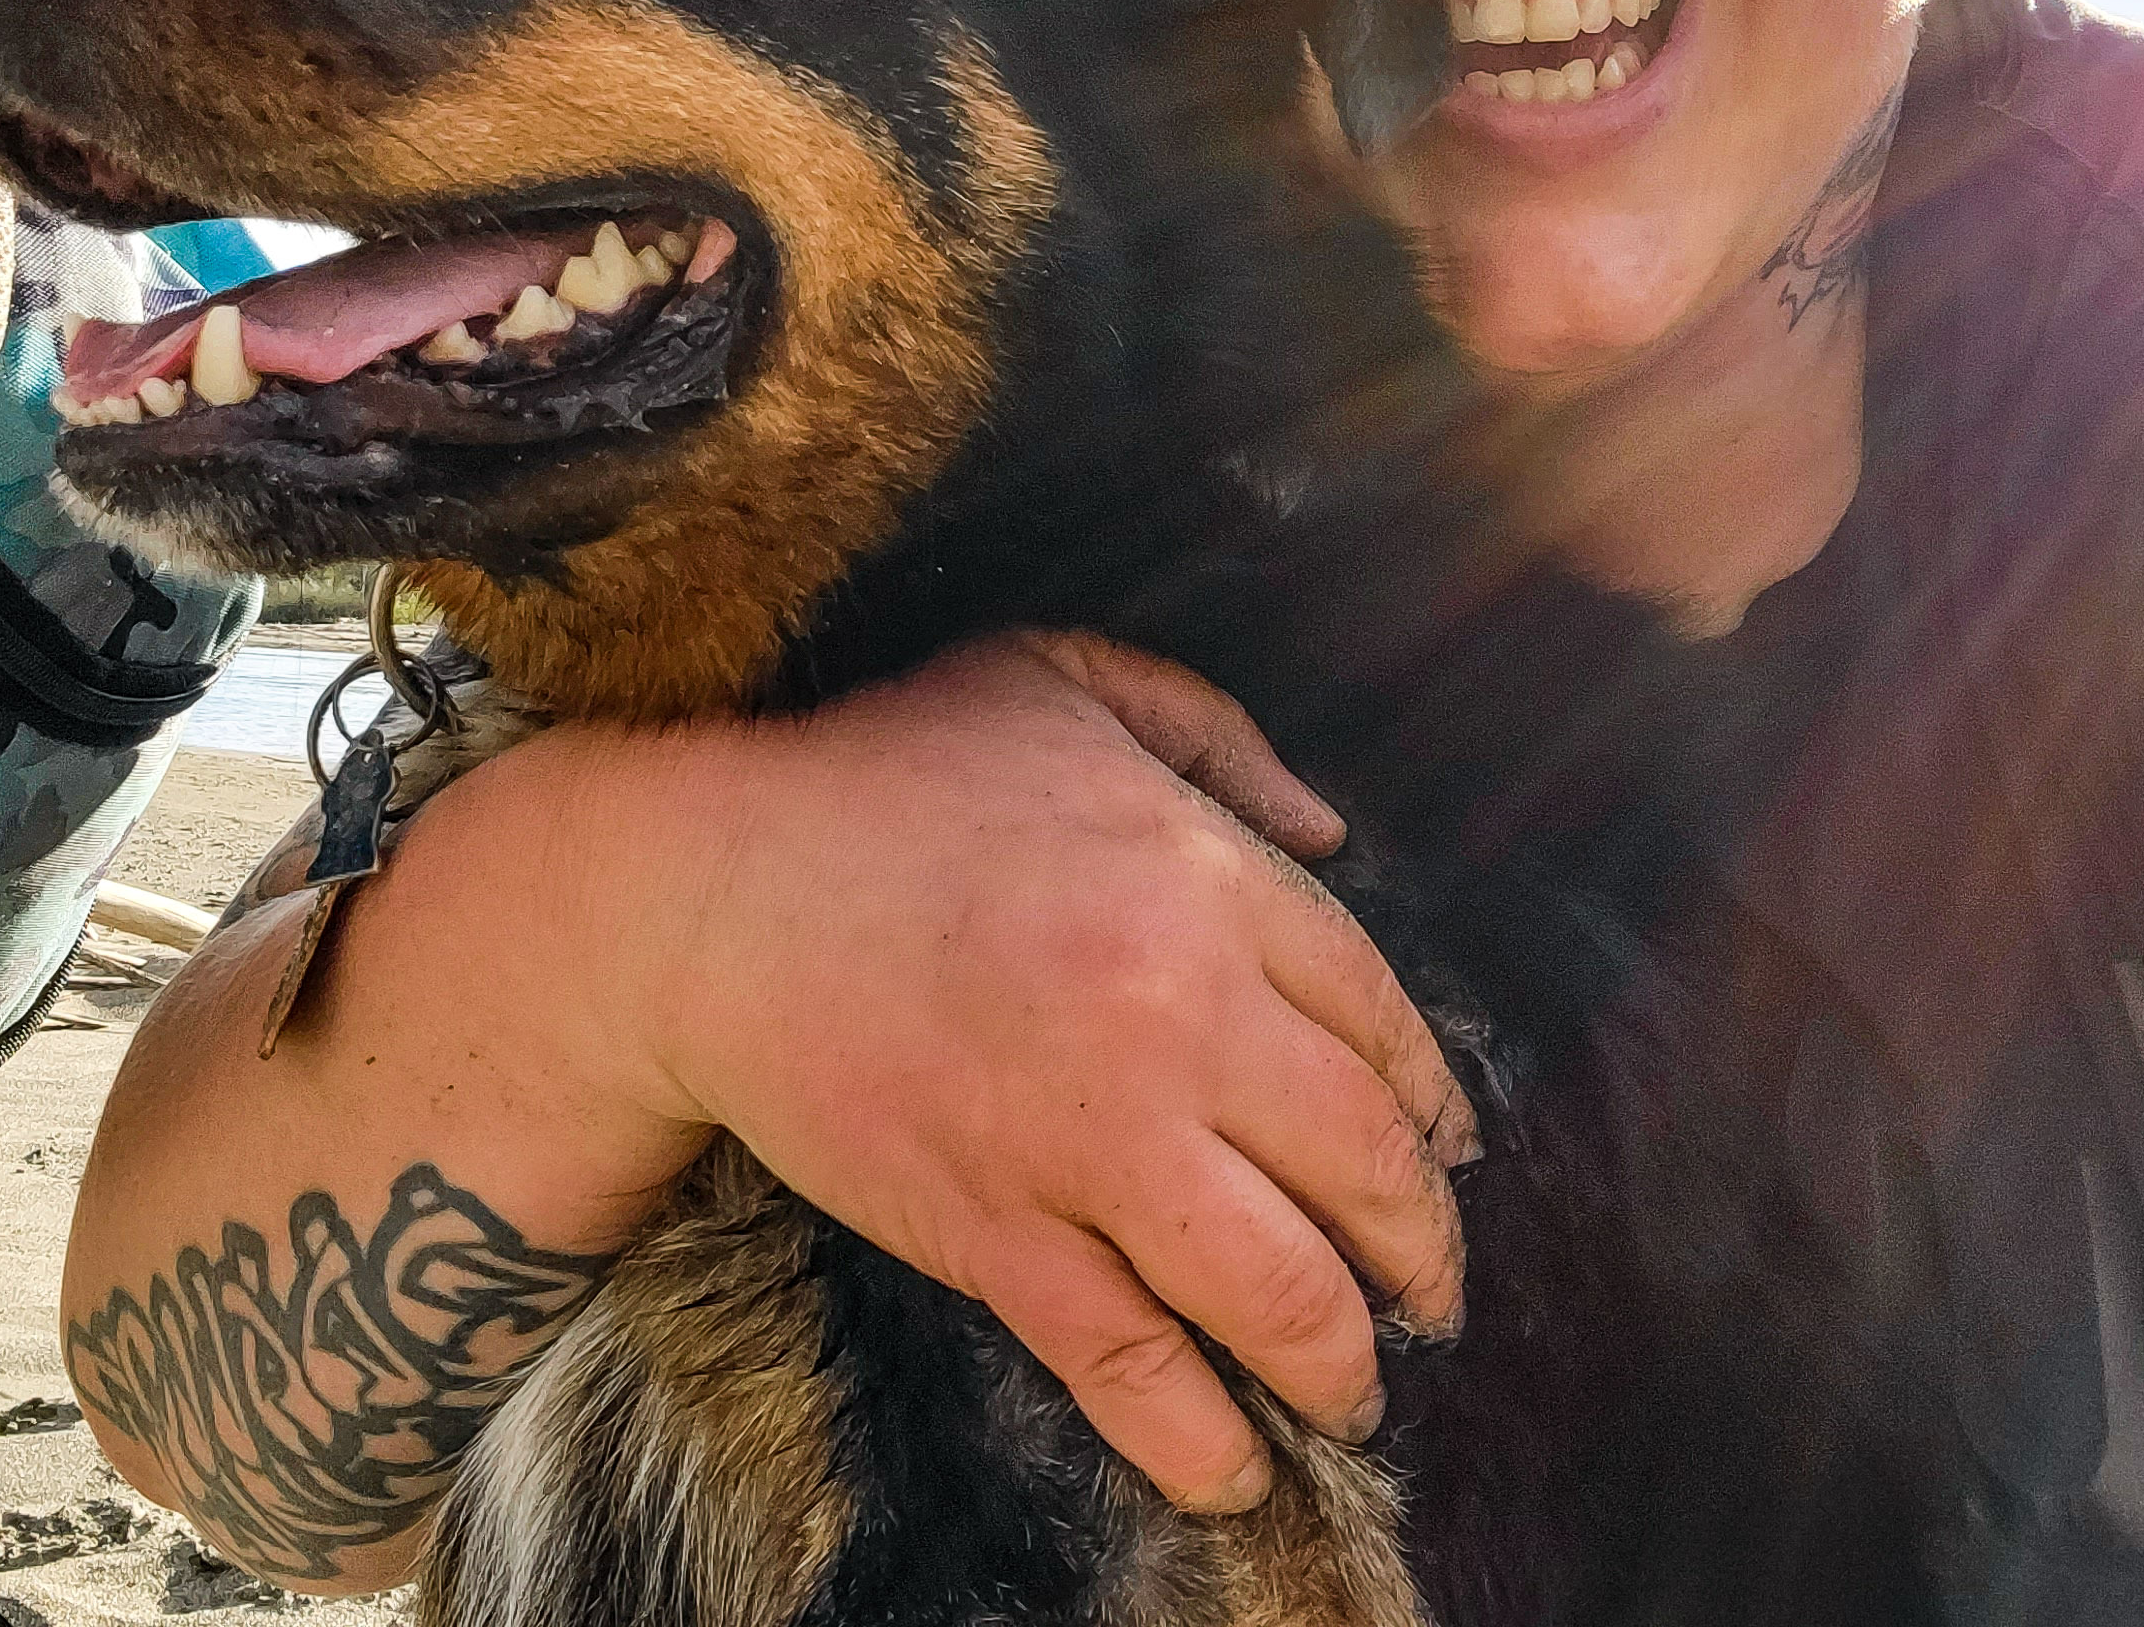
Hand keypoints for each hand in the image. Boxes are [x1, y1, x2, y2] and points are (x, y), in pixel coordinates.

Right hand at [535, 631, 1476, 1516]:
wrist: (700, 893)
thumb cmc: (874, 774)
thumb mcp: (1055, 681)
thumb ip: (1212, 733)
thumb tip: (1331, 829)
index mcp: (1201, 878)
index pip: (1379, 1019)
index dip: (1429, 1103)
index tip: (1443, 1150)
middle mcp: (1174, 1014)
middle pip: (1365, 1165)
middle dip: (1419, 1250)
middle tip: (1428, 1289)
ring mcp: (1087, 1137)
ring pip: (1279, 1288)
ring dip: (1341, 1360)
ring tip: (1354, 1388)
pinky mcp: (996, 1231)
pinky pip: (1131, 1361)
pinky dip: (1198, 1434)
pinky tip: (1235, 1463)